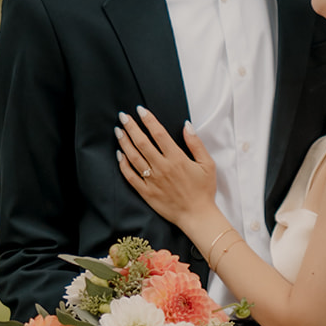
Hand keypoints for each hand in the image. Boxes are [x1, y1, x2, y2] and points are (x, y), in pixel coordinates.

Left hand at [116, 106, 218, 226]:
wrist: (197, 216)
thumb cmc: (204, 190)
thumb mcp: (207, 164)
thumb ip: (195, 143)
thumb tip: (186, 125)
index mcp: (176, 158)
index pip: (159, 133)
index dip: (148, 120)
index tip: (140, 110)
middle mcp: (162, 167)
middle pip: (142, 143)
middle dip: (131, 127)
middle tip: (123, 116)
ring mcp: (152, 180)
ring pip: (133, 158)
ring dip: (124, 143)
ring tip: (118, 131)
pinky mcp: (146, 192)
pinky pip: (131, 176)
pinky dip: (123, 165)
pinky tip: (119, 155)